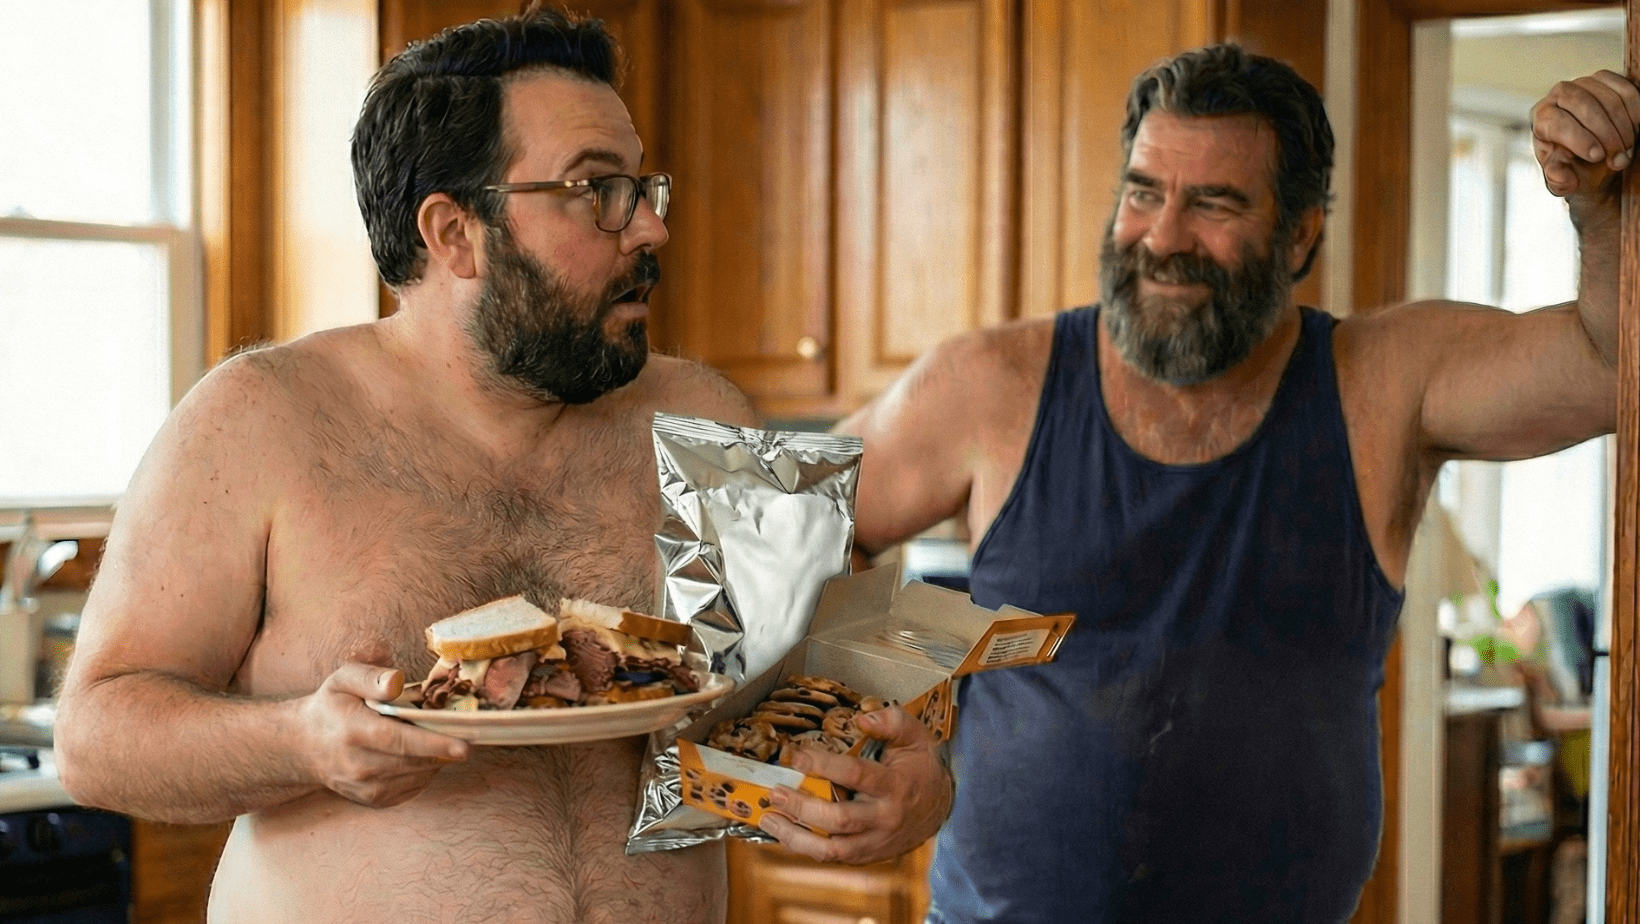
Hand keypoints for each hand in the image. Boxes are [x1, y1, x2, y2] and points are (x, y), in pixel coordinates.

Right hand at [295, 663, 469, 807]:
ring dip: (436, 758)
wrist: (302, 747)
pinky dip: (424, 770)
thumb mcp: (343, 680)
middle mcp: (359, 765)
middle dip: (445, 748)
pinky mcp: (374, 800)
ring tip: (438, 737)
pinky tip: (420, 753)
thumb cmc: (330, 707)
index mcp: (354, 731)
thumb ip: (371, 677)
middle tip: (467, 732)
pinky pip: (413, 787)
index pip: (400, 741)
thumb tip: (398, 681)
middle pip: (415, 760)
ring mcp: (366, 787)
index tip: (464, 746)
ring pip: (419, 775)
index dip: (434, 743)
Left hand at [758, 706, 952, 864]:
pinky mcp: (867, 855)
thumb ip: (891, 722)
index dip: (824, 765)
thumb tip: (861, 718)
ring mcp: (875, 841)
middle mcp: (885, 817)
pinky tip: (785, 833)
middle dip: (802, 807)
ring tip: (770, 820)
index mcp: (895, 785)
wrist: (943, 808)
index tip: (797, 755)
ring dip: (796, 837)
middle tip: (775, 793)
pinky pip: (832, 857)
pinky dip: (806, 847)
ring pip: (832, 849)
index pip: (856, 775)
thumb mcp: (915, 737)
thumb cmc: (921, 768)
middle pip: (839, 819)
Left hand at [1531, 70, 1639, 204]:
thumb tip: (1557, 175)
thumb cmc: (1575, 167)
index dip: (1579, 140)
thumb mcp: (1564, 180)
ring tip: (1627, 149)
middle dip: (1606, 134)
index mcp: (1542, 118)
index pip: (1557, 123)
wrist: (1594, 156)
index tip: (1597, 157)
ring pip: (1608, 98)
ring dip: (1623, 126)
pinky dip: (1635, 109)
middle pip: (1583, 105)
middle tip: (1618, 158)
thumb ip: (1558, 180)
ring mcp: (1584, 83)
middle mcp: (1559, 95)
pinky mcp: (1607, 79)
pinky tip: (1636, 127)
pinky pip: (1625, 88)